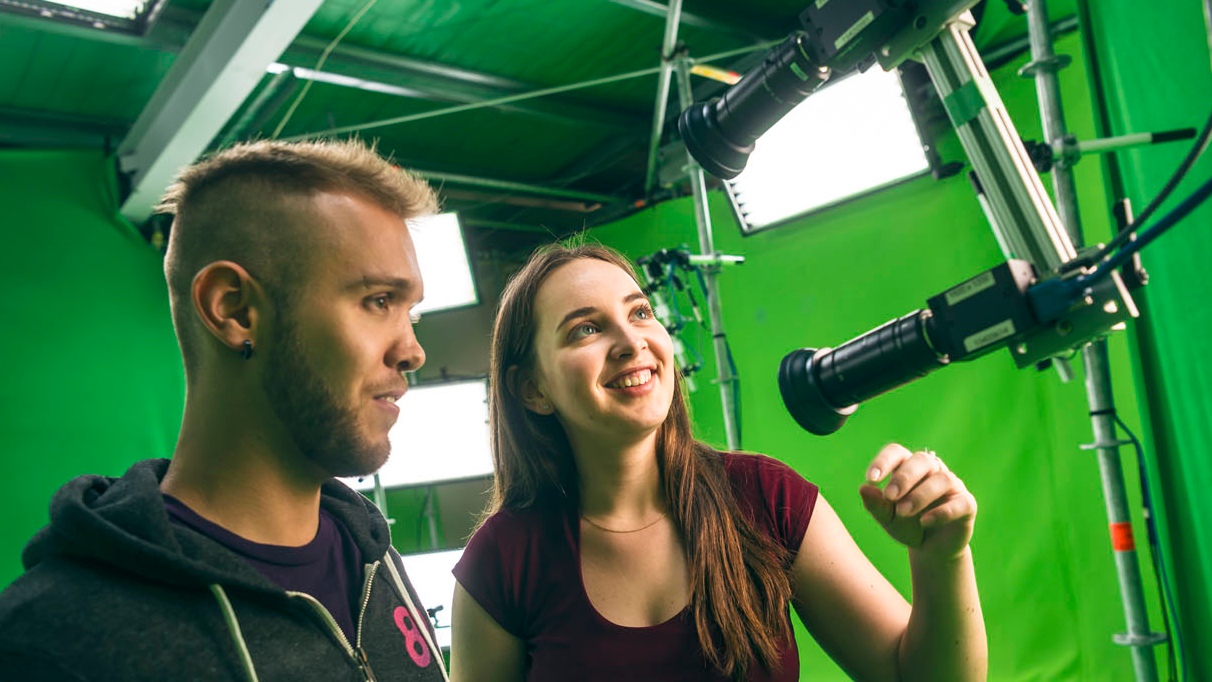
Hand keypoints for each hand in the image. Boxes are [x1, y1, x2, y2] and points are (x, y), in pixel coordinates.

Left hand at [859, 443, 975, 558]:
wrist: (930, 549)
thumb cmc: (906, 525)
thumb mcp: (887, 518)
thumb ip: (875, 504)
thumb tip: (863, 488)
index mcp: (908, 467)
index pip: (897, 452)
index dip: (884, 461)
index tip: (871, 479)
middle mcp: (932, 470)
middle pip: (921, 460)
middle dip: (904, 478)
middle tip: (890, 497)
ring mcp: (952, 485)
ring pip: (941, 479)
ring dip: (920, 495)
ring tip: (903, 512)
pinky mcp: (967, 504)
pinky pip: (960, 502)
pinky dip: (942, 512)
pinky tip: (925, 522)